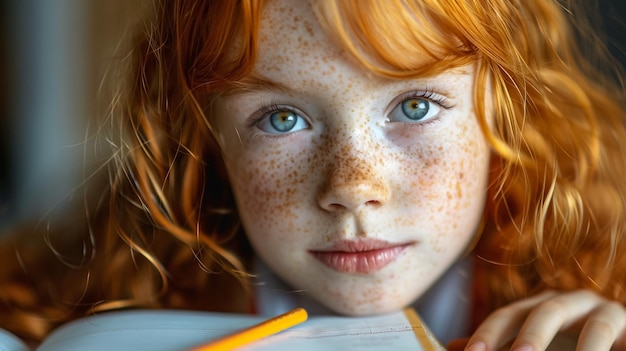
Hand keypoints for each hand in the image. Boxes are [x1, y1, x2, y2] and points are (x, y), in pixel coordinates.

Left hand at [450, 290, 625, 350]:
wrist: (616, 339)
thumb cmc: (567, 344)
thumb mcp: (532, 344)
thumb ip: (498, 345)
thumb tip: (453, 347)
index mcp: (538, 305)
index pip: (508, 315)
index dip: (489, 333)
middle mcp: (570, 302)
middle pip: (546, 312)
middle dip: (531, 336)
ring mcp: (605, 311)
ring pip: (594, 326)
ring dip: (582, 349)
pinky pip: (620, 338)